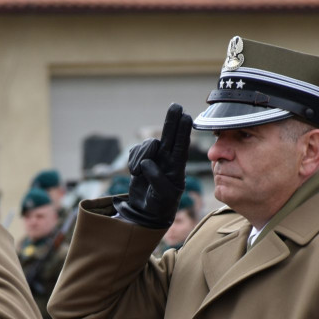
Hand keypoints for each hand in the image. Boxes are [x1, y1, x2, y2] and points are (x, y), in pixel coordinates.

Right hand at [113, 103, 191, 228]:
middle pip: (169, 136)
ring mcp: (154, 158)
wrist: (146, 212)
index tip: (186, 117)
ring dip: (140, 156)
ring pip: (147, 145)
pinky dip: (132, 161)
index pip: (181, 146)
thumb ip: (157, 179)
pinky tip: (135, 173)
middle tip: (176, 106)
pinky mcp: (140, 159)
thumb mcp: (163, 196)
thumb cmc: (160, 205)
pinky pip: (134, 151)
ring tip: (137, 173)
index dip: (183, 131)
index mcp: (177, 168)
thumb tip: (147, 163)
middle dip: (172, 121)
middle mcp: (167, 159)